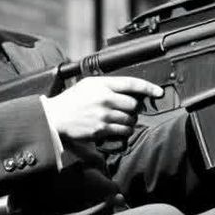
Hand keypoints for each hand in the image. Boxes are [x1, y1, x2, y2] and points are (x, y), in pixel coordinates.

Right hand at [45, 76, 162, 144]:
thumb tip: (129, 89)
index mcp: (102, 85)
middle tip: (127, 110)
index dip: (148, 88)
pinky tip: (119, 129)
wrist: (56, 117)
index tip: (158, 92)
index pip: (131, 83)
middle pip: (134, 105)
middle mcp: (105, 99)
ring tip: (121, 120)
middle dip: (134, 109)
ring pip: (130, 119)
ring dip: (130, 121)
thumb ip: (108, 84)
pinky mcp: (101, 129)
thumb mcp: (89, 84)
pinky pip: (122, 131)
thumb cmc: (73, 100)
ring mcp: (103, 115)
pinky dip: (124, 131)